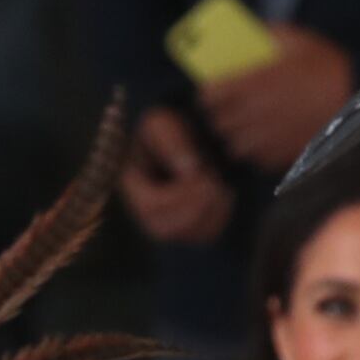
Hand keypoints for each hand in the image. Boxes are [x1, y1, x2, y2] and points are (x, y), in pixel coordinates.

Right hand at [121, 105, 233, 246]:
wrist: (180, 136)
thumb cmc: (166, 129)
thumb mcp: (163, 125)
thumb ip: (172, 143)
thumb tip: (190, 170)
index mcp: (132, 186)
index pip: (151, 206)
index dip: (179, 197)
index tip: (202, 175)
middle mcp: (143, 211)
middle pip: (165, 230)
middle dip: (195, 209)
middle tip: (215, 182)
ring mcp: (165, 222)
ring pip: (187, 235)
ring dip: (210, 213)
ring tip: (220, 183)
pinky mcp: (187, 225)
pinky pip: (205, 234)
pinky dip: (220, 217)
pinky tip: (226, 192)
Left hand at [197, 28, 352, 173]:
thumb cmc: (327, 65)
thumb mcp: (296, 40)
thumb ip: (264, 39)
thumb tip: (242, 41)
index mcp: (255, 81)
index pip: (210, 94)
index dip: (207, 93)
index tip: (211, 91)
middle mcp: (257, 112)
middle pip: (219, 121)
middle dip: (220, 114)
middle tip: (227, 109)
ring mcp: (270, 137)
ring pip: (234, 143)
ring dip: (236, 134)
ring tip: (245, 126)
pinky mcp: (283, 155)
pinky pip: (256, 158)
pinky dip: (256, 150)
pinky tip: (265, 138)